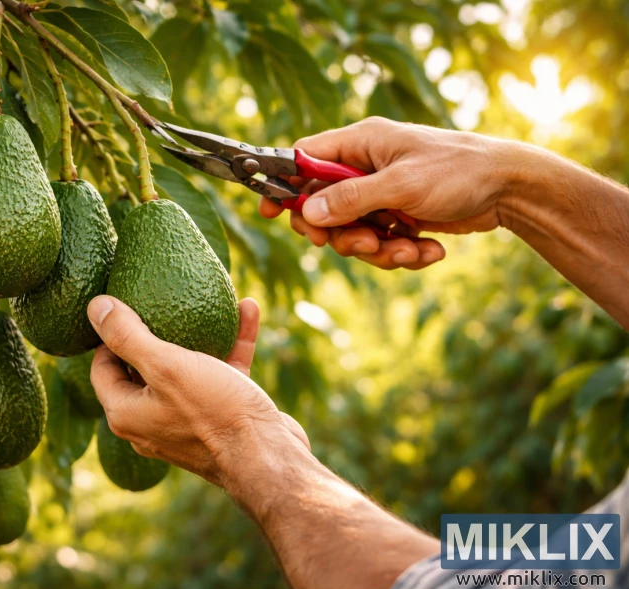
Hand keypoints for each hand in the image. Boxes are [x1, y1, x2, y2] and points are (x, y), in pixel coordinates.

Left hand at [86, 295, 309, 486]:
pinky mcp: (222, 416)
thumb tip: (96, 307)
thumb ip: (128, 336)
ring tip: (212, 301)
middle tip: (164, 299)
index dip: (109, 336)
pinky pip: (221, 373)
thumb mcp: (166, 366)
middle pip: (144, 367)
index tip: (126, 306)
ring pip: (189, 367)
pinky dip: (232, 345)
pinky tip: (247, 310)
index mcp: (127, 414)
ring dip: (203, 332)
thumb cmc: (214, 414)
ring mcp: (188, 421)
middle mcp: (152, 421)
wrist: (269, 460)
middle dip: (158, 329)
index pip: (102, 369)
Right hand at [260, 117, 517, 268]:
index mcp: (361, 143)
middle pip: (324, 208)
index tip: (270, 211)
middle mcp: (367, 167)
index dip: (285, 185)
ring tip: (410, 250)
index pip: (305, 159)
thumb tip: (306, 213)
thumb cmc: (459, 172)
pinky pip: (381, 245)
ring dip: (379, 251)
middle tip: (364, 244)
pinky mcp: (399, 218)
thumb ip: (350, 198)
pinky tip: (430, 251)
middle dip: (343, 235)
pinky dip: (402, 254)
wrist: (510, 191)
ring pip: (353, 233)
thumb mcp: (401, 184)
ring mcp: (382, 195)